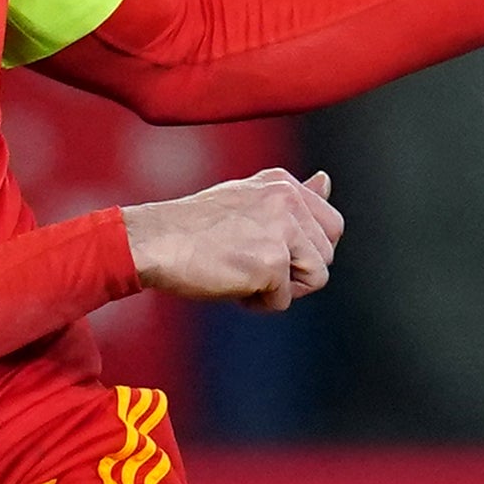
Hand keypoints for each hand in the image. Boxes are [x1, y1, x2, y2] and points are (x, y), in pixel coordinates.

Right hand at [123, 168, 342, 310]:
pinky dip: (259, 303)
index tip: (270, 250)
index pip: (331, 225)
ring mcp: (282, 230)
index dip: (306, 250)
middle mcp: (287, 199)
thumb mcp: (247, 199)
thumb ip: (292, 196)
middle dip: (298, 271)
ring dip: (283, 289)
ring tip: (246, 276)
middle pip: (327, 254)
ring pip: (317, 277)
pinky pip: (284, 300)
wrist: (152, 242)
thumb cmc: (193, 228)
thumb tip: (327, 181)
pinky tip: (231, 285)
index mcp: (282, 183)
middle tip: (255, 267)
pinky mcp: (272, 262)